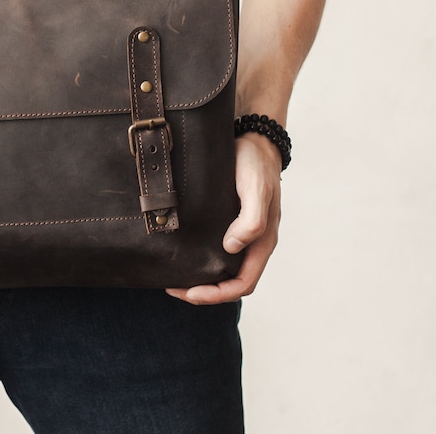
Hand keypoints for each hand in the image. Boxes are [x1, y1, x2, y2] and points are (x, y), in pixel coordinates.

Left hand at [166, 134, 281, 304]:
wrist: (252, 141)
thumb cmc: (255, 165)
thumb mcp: (255, 190)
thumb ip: (250, 220)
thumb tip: (231, 246)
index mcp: (262, 242)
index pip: (242, 284)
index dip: (217, 294)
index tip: (189, 292)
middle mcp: (252, 243)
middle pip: (230, 282)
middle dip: (204, 292)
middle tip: (173, 289)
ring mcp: (240, 233)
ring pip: (222, 268)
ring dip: (201, 279)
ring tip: (174, 278)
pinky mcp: (228, 222)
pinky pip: (215, 249)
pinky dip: (200, 258)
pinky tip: (181, 253)